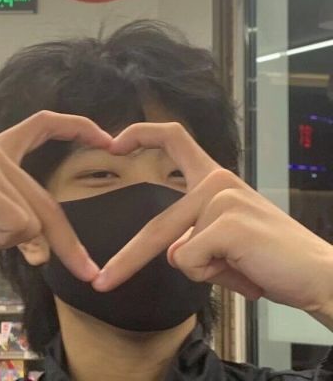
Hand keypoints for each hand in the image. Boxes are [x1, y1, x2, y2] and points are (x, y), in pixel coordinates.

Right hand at [0, 111, 111, 280]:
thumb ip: (24, 219)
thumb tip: (47, 252)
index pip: (44, 124)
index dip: (78, 127)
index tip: (109, 139)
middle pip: (46, 202)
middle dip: (66, 243)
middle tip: (85, 270)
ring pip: (33, 217)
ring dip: (9, 240)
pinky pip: (19, 224)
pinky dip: (1, 241)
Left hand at [92, 122, 332, 328]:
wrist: (319, 275)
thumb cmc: (269, 257)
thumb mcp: (224, 240)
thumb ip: (194, 237)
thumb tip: (174, 253)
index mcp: (215, 179)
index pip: (174, 139)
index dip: (142, 135)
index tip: (115, 142)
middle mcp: (216, 181)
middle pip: (158, 224)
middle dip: (127, 260)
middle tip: (104, 282)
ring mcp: (221, 199)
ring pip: (178, 252)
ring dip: (206, 271)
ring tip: (242, 266)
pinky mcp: (227, 223)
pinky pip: (192, 261)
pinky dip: (213, 277)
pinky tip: (245, 270)